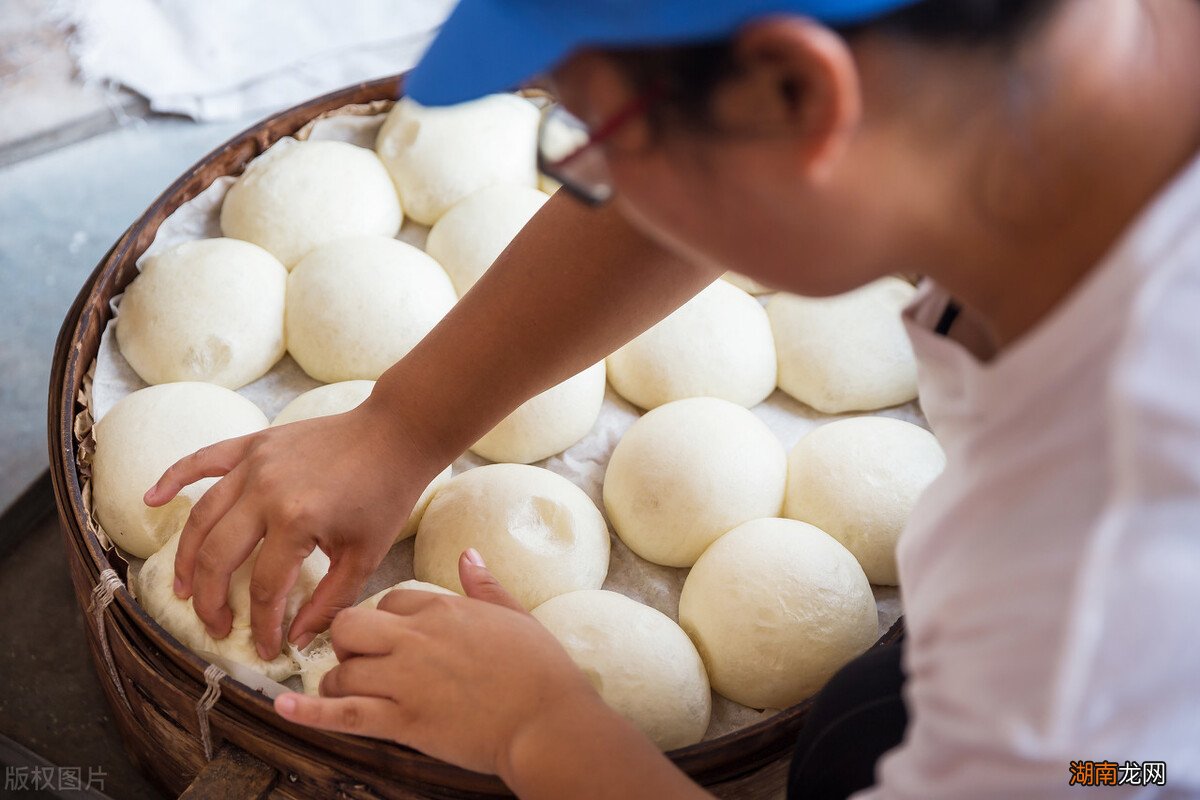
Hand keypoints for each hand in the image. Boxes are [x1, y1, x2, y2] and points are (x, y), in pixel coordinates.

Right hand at [143, 394, 442, 658]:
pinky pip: (204, 460)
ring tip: (184, 588)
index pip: (265, 587)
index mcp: (297, 521)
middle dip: (212, 599)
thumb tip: (300, 639)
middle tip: (214, 626)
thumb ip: (331, 600)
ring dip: (188, 555)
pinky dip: (174, 476)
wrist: (396, 433)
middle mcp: (266, 491)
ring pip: (203, 516)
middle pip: (220, 555)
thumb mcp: (366, 555)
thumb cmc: (386, 493)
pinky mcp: (255, 444)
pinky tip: (151, 499)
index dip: (262, 624)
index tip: (264, 648)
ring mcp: (256, 463)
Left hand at [273, 550, 610, 778]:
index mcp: (442, 609)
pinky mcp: (401, 720)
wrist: (547, 720)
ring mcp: (405, 680)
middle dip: (347, 643)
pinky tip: (282, 706)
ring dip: (337, 682)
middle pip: (351, 626)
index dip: (386, 621)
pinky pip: (343, 714)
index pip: (390, 601)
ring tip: (345, 692)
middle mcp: (416, 638)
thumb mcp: (514, 614)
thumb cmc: (540, 670)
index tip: (394, 637)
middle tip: (361, 661)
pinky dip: (308, 711)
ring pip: (342, 671)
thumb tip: (468, 555)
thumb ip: (484, 584)